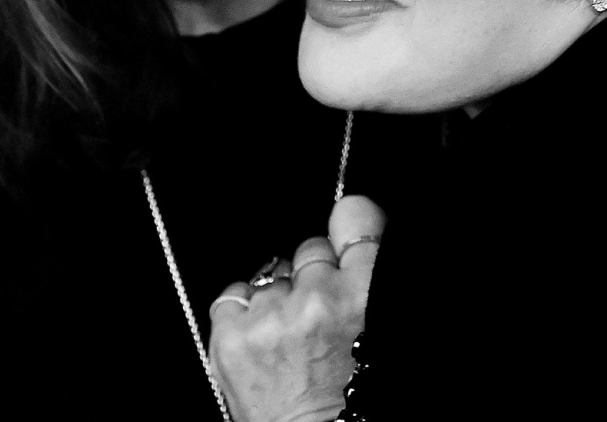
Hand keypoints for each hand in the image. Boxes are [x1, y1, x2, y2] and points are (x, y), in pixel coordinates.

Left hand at [209, 195, 385, 421]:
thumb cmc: (350, 390)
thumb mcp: (374, 322)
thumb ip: (363, 274)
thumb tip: (351, 228)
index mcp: (366, 295)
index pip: (354, 217)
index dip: (349, 224)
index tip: (345, 229)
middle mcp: (320, 300)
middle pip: (309, 248)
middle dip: (314, 275)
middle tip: (321, 316)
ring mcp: (272, 317)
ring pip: (271, 275)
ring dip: (279, 300)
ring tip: (292, 339)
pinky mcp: (232, 336)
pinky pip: (233, 295)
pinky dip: (245, 313)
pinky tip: (263, 339)